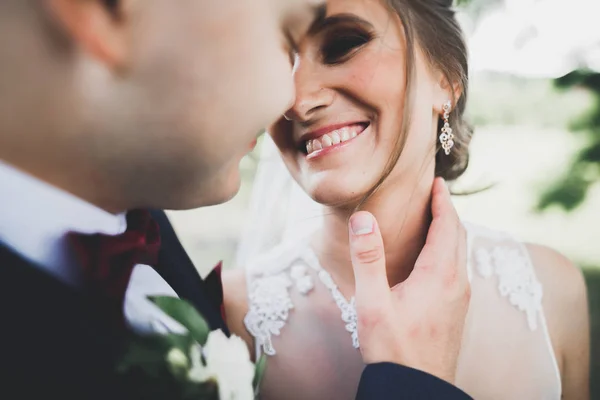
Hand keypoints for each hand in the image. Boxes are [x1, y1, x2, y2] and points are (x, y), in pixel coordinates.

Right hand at [348, 177, 468, 383]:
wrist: (416, 388)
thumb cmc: (394, 349)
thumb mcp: (373, 303)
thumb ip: (368, 259)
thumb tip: (363, 219)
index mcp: (440, 275)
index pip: (448, 226)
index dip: (443, 201)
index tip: (437, 181)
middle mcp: (457, 283)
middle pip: (459, 236)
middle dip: (447, 211)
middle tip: (434, 193)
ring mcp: (460, 299)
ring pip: (460, 253)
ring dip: (450, 231)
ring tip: (433, 219)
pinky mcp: (456, 311)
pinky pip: (457, 269)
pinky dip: (448, 250)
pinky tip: (432, 258)